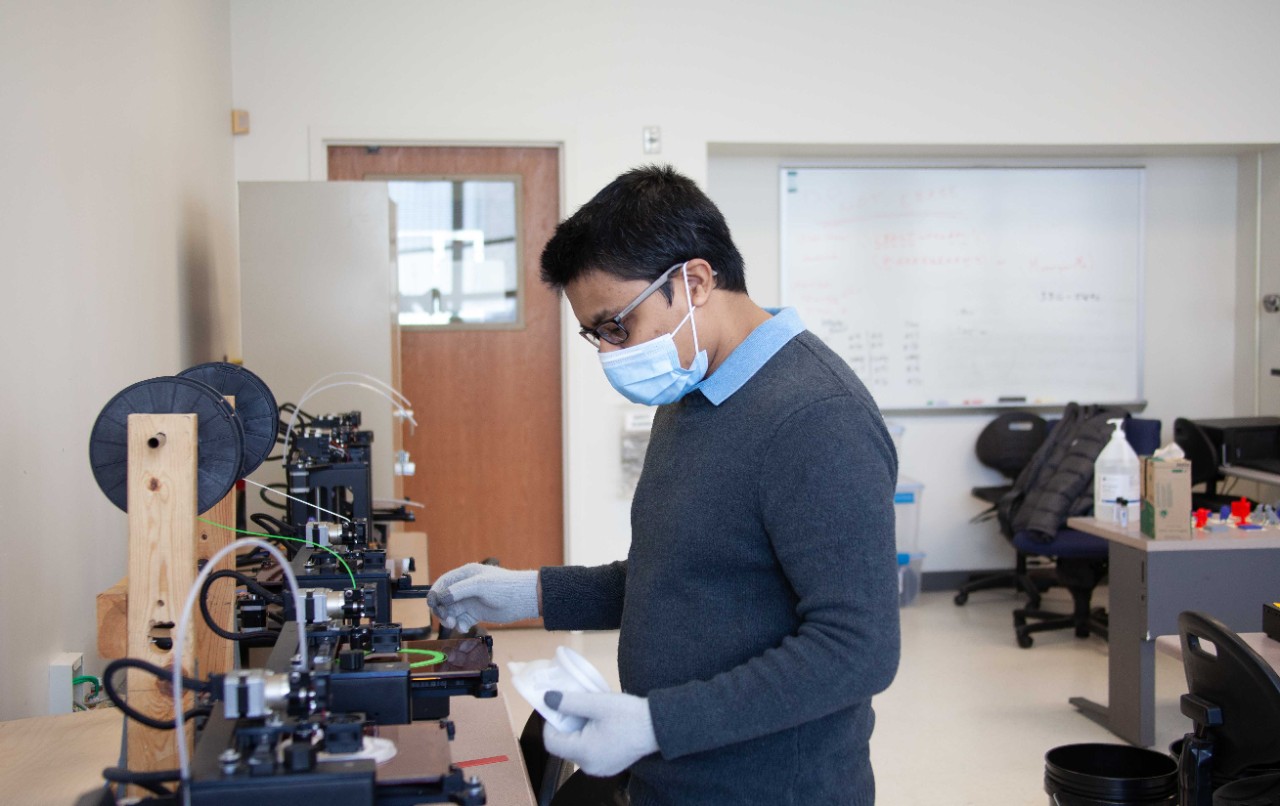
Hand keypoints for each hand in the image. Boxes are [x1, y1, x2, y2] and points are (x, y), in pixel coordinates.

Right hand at [427, 563, 538, 631]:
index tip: (432, 605)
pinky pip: (461, 620)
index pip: (443, 583)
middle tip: (447, 619)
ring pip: (451, 611)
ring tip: (456, 624)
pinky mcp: (476, 613)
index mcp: (465, 575)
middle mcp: (465, 588)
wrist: (524, 599)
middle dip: (442, 610)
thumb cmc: (504, 587)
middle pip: (444, 599)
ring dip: (450, 619)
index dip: (435, 593)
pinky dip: (460, 625)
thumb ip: (459, 590)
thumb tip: (441, 597)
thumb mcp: (480, 585)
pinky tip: (465, 628)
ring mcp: (470, 601)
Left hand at [542, 691, 657, 776]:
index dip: (550, 723)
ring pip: (577, 749)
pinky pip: (590, 753)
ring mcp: (600, 768)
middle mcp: (589, 766)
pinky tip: (600, 724)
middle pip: (564, 746)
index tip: (558, 706)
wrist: (659, 726)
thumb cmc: (628, 714)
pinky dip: (589, 738)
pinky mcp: (610, 766)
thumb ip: (569, 702)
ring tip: (590, 713)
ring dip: (577, 730)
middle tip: (576, 705)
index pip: (551, 742)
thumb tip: (547, 699)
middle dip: (565, 725)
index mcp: (584, 752)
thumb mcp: (597, 703)